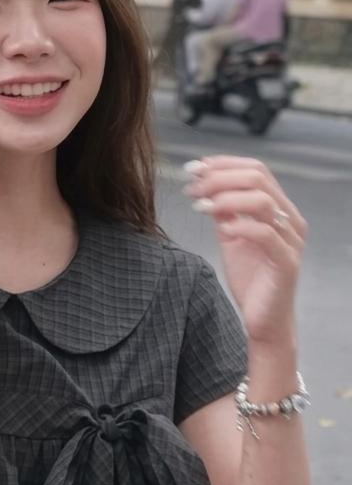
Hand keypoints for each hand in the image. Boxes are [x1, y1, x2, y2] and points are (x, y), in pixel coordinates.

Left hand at [183, 155, 306, 345]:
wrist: (264, 320)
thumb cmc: (251, 279)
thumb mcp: (231, 238)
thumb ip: (225, 213)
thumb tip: (206, 186)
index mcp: (279, 209)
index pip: (256, 170)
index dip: (224, 164)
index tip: (194, 168)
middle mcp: (290, 220)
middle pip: (258, 178)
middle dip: (219, 177)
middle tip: (193, 187)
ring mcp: (291, 240)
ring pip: (262, 201)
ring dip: (225, 197)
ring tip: (200, 204)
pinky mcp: (287, 262)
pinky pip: (264, 233)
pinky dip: (239, 225)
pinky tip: (219, 227)